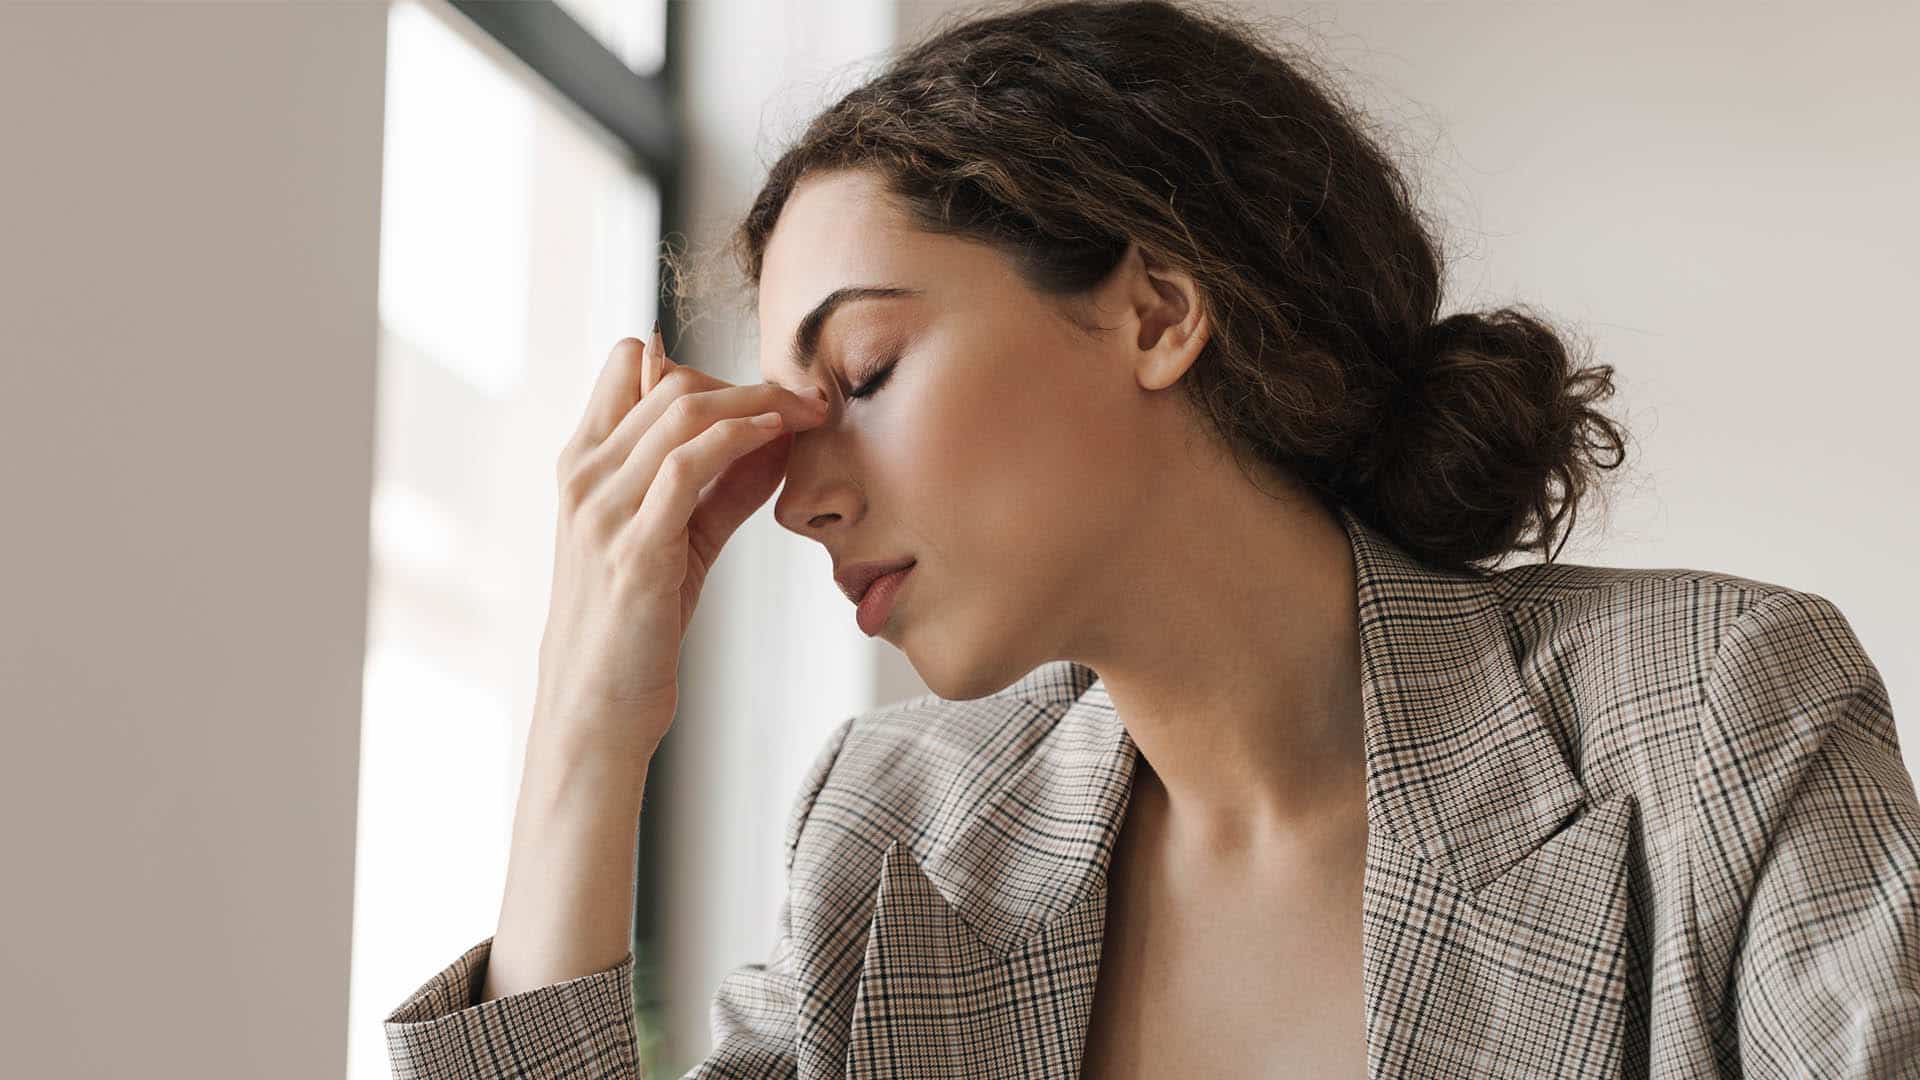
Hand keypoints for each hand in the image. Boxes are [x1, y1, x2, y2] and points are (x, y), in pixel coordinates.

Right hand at [534, 327, 831, 760]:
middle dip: (748, 382)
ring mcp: (602, 511)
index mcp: (582, 465)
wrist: (595, 708)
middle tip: (806, 399)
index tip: (761, 390)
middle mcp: (584, 477)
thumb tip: (777, 440)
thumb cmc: (633, 627)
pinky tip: (778, 438)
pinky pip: (687, 466)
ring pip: (682, 413)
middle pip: (669, 382)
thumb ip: (720, 487)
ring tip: (806, 413)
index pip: (628, 365)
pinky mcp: (634, 549)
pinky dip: (739, 439)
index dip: (700, 365)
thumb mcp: (677, 541)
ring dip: (757, 403)